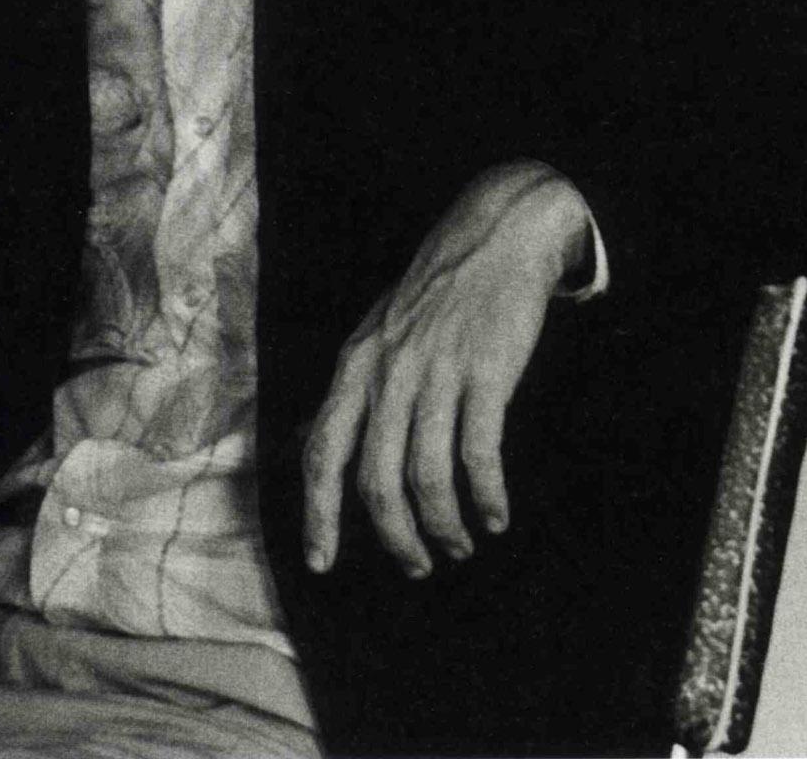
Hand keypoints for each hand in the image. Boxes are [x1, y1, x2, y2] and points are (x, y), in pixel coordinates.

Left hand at [302, 161, 590, 579]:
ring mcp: (434, 373)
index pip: (321, 452)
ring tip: (460, 544)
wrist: (492, 240)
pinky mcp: (484, 374)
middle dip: (395, 536)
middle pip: (375, 479)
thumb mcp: (374, 335)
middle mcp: (386, 373)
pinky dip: (485, 497)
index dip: (317, 513)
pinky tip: (495, 516)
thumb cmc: (432, 297)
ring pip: (426, 476)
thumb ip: (350, 392)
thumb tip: (311, 444)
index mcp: (354, 367)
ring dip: (444, 525)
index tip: (320, 562)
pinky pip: (478, 454)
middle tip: (417, 565)